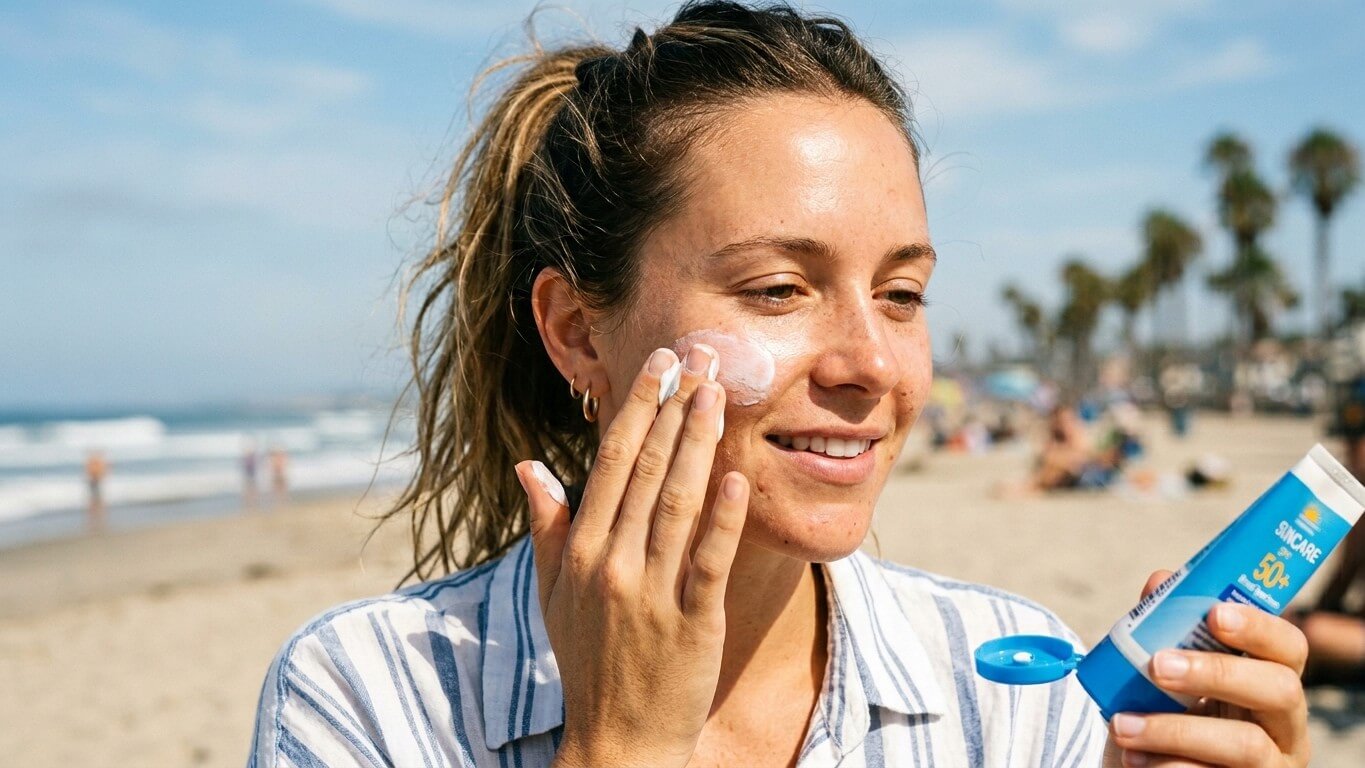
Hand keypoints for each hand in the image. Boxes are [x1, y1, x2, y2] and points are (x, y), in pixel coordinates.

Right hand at [514, 344, 748, 767]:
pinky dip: (722, 518)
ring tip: (722, 393)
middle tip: (704, 356)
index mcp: (579, 552)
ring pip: (678, 503)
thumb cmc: (589, 661)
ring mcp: (651, 595)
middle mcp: (610, 565)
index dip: (637, 407)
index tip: (660, 364)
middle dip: (676, 406)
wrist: (617, 741)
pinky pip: (708, 561)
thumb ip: (546, 526)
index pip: (610, 462)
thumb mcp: (552, 595)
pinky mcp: (692, 624)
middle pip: (647, 469)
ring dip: (700, 443)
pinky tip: (734, 476)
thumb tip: (531, 466)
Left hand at [1108, 570, 1311, 766]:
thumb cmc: (1170, 712)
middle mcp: (1284, 724)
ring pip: (1245, 746)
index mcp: (1271, 679)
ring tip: (1122, 726)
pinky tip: (1134, 759)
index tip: (1214, 614)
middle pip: (1279, 690)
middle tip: (1156, 666)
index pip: (1289, 646)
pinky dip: (1168, 767)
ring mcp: (1272, 765)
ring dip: (1175, 732)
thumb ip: (1167, 628)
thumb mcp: (1169, 671)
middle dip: (1216, 673)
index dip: (1260, 627)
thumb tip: (1159, 582)